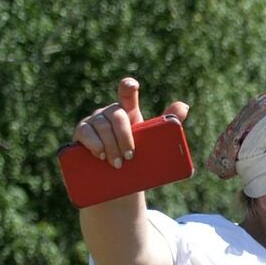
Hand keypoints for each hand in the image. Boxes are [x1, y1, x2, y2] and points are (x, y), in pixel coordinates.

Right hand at [72, 77, 189, 169]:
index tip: (133, 85)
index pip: (127, 94)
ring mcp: (93, 122)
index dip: (128, 87)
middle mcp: (109, 113)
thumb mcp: (152, 142)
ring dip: (110, 145)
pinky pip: (84, 132)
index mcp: (128, 113)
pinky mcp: (81, 133)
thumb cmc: (136, 157)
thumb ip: (168, 124)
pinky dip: (93, 143)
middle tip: (130, 157)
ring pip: (101, 125)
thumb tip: (184, 106)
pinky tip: (100, 154)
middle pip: (116, 115)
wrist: (117, 179)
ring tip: (117, 163)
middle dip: (124, 136)